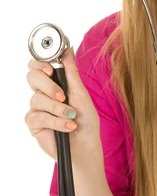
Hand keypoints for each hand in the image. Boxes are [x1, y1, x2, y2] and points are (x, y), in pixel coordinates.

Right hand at [25, 48, 102, 163]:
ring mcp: (37, 109)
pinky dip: (56, 121)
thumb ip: (71, 73)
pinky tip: (68, 126)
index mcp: (54, 83)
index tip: (50, 68)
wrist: (86, 145)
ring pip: (37, 99)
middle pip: (32, 77)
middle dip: (49, 86)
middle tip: (63, 96)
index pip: (38, 66)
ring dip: (58, 109)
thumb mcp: (81, 94)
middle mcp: (43, 94)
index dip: (39, 63)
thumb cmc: (86, 121)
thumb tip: (67, 50)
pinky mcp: (34, 124)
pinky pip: (38, 117)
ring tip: (72, 116)